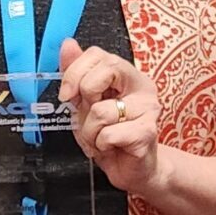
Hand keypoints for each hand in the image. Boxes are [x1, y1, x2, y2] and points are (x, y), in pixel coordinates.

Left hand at [57, 36, 161, 195]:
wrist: (132, 170)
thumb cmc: (110, 136)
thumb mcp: (86, 103)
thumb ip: (77, 73)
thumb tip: (68, 44)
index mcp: (128, 74)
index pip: (98, 54)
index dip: (75, 72)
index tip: (67, 94)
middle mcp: (143, 86)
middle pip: (106, 69)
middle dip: (85, 97)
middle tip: (88, 116)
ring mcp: (149, 108)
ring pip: (100, 111)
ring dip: (90, 132)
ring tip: (100, 138)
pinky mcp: (148, 132)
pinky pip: (108, 134)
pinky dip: (101, 145)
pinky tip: (111, 147)